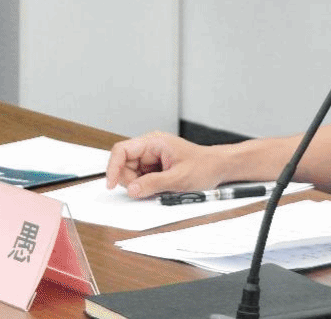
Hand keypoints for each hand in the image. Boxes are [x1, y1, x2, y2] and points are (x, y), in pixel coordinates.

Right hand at [105, 131, 221, 198]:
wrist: (219, 167)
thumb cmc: (205, 166)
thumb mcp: (179, 178)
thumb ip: (154, 184)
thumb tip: (132, 189)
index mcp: (154, 142)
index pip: (122, 150)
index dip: (113, 167)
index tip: (111, 184)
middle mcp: (150, 148)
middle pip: (124, 164)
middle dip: (130, 180)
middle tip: (146, 189)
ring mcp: (152, 158)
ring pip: (131, 174)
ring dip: (140, 185)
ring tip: (160, 187)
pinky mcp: (155, 168)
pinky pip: (141, 179)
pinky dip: (146, 186)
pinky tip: (161, 187)